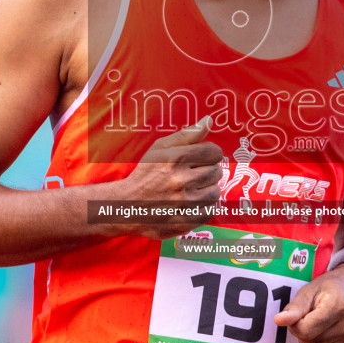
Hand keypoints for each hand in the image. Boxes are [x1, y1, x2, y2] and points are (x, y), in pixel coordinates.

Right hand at [113, 116, 223, 238]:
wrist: (127, 207)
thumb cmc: (146, 174)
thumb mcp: (160, 149)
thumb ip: (186, 135)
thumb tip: (209, 121)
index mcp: (174, 159)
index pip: (214, 152)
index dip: (209, 155)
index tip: (200, 159)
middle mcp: (180, 180)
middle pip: (216, 171)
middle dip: (206, 172)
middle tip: (191, 176)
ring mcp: (184, 203)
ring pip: (215, 192)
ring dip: (206, 190)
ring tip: (190, 190)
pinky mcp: (186, 221)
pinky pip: (211, 211)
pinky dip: (203, 207)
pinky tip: (189, 204)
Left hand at [274, 262, 343, 342]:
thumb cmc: (331, 289)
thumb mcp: (310, 291)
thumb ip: (294, 308)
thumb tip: (278, 321)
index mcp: (338, 306)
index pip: (305, 330)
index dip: (296, 325)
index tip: (301, 316)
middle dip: (305, 334)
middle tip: (313, 320)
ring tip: (323, 328)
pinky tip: (330, 342)